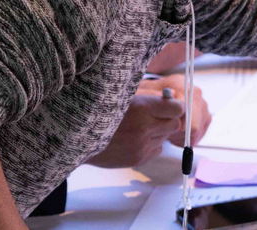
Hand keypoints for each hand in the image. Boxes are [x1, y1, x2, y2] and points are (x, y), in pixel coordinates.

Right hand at [86, 76, 204, 167]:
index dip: (175, 107)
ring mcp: (141, 145)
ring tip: (139, 128)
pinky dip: (151, 145)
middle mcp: (144, 127)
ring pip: (165, 138)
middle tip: (154, 117)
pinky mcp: (138, 159)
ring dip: (158, 133)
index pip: (178, 109)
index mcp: (142, 108)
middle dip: (168, 120)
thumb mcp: (122, 97)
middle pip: (175, 124)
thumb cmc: (100, 112)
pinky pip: (156, 150)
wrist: (78, 139)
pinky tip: (135, 139)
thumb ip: (148, 98)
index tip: (169, 105)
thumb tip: (173, 98)